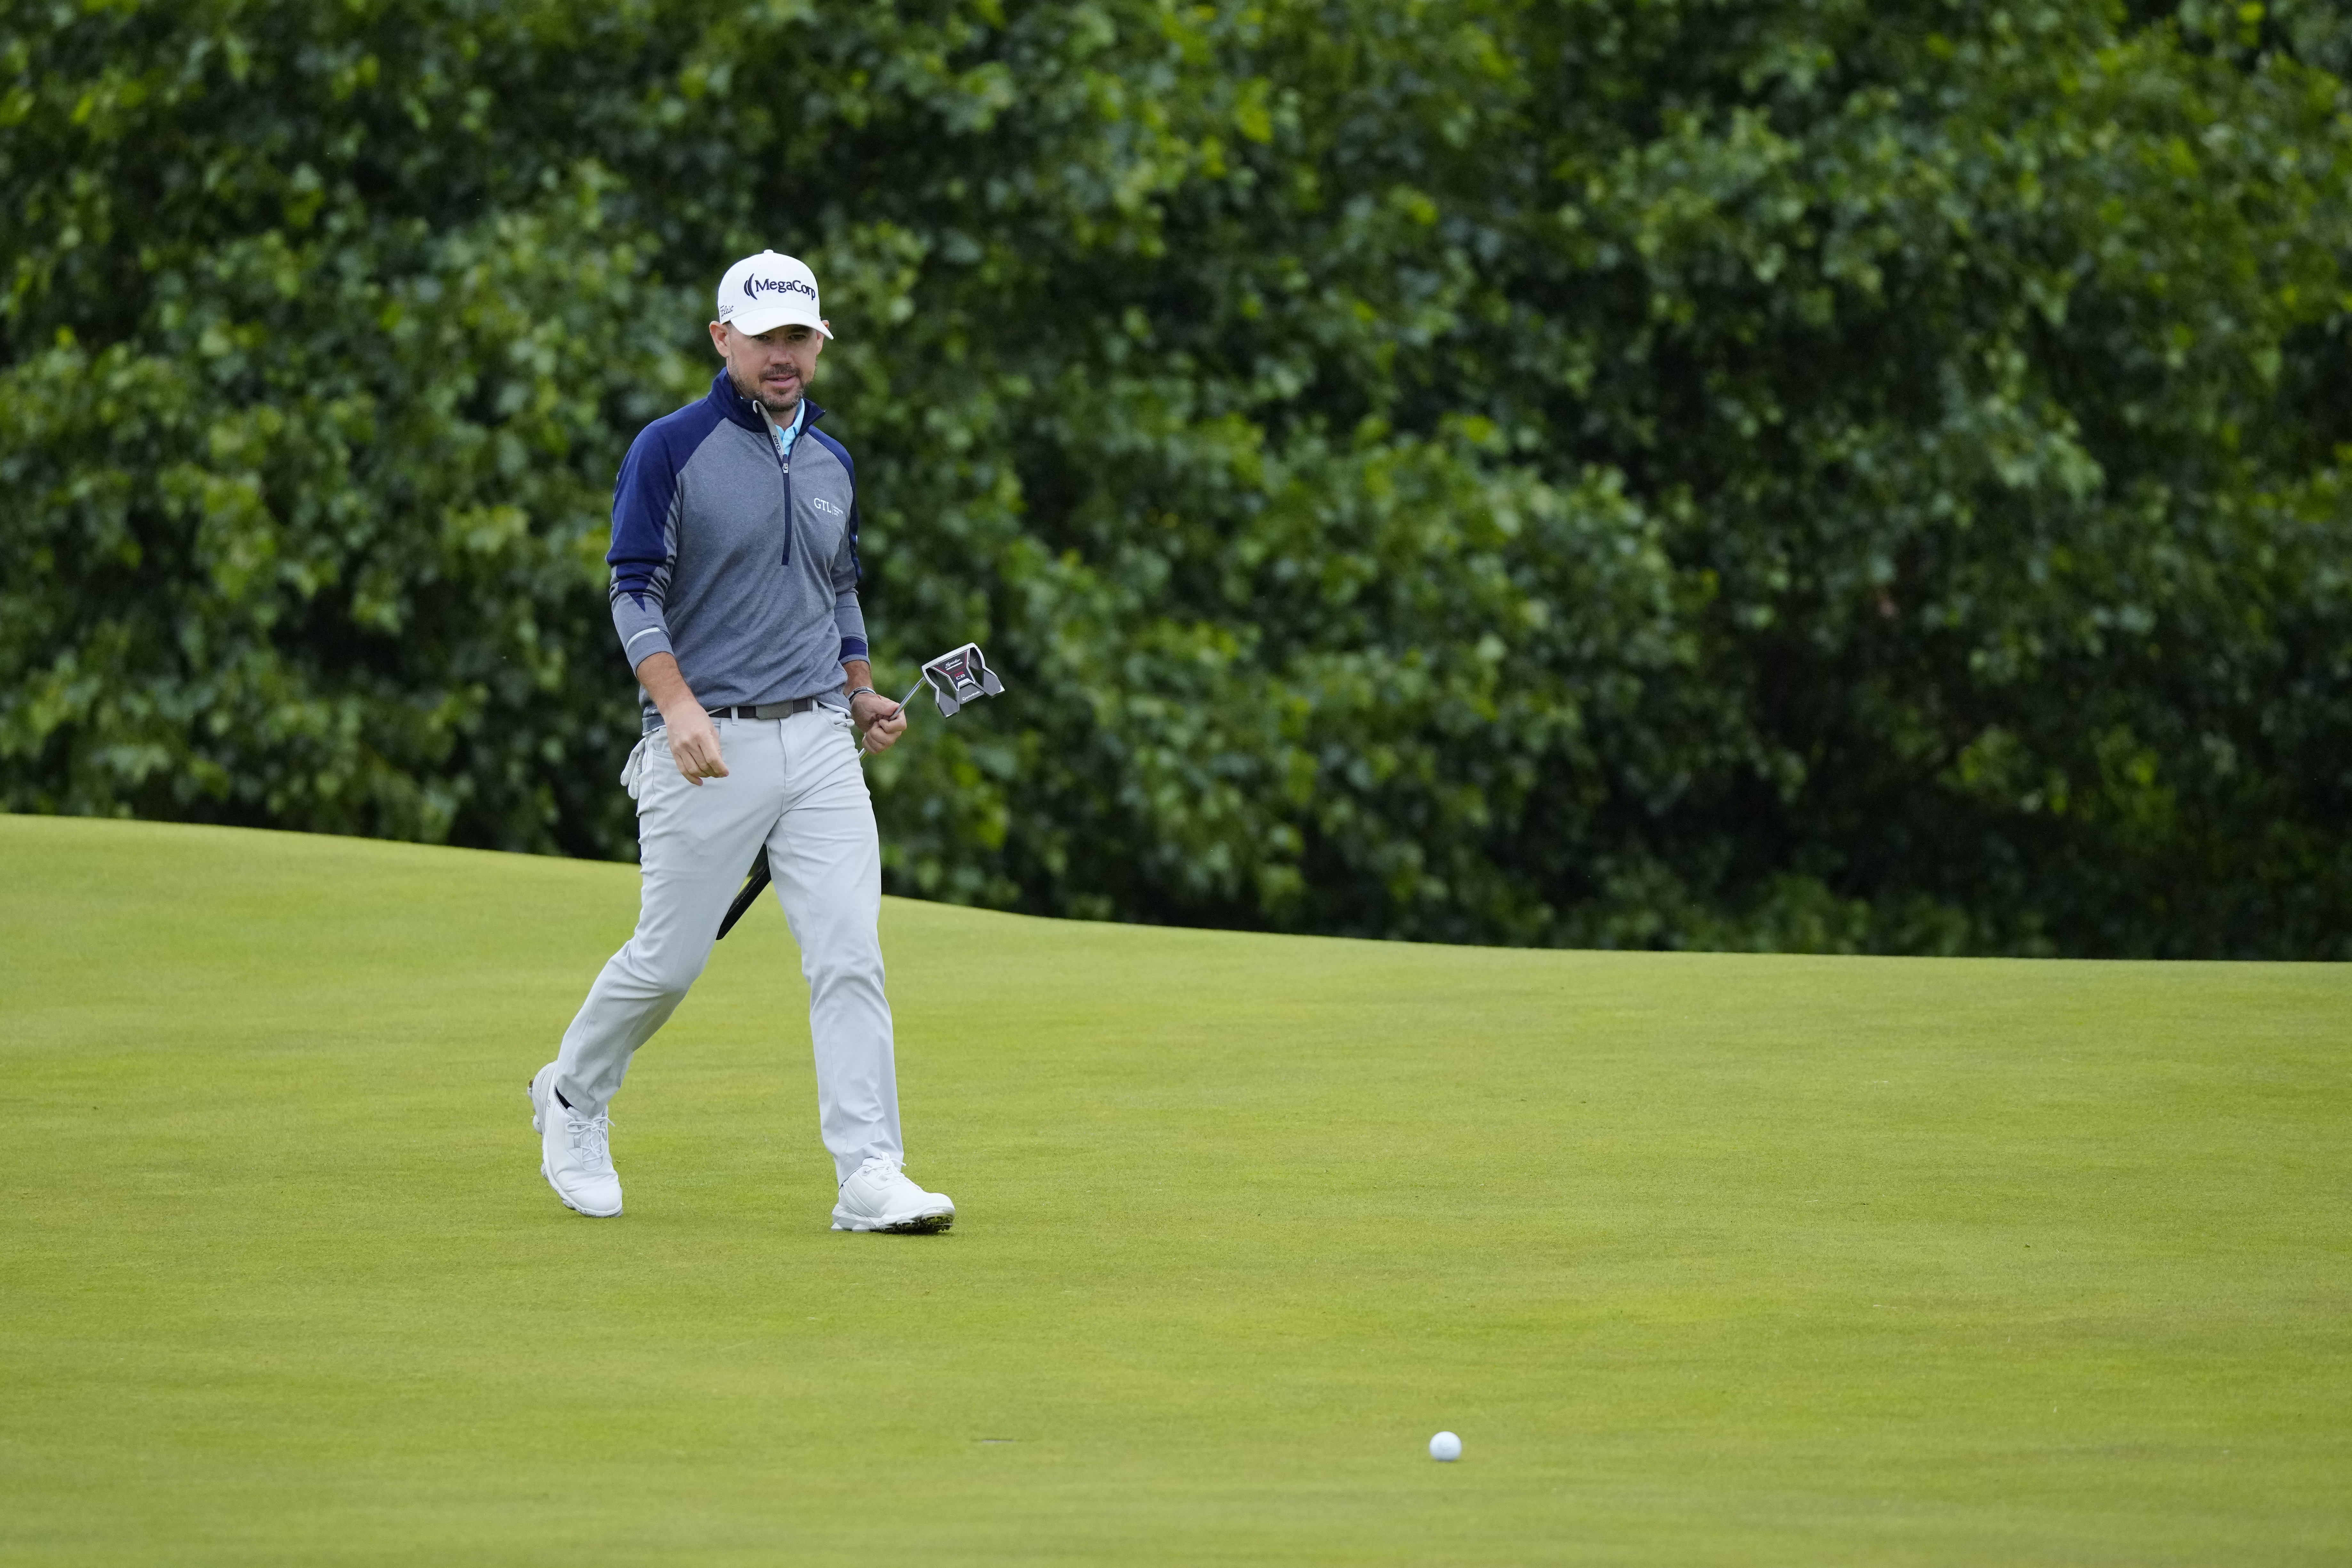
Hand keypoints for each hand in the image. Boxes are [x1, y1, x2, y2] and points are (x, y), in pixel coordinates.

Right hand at [633, 651, 728, 784]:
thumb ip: (715, 746)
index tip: (726, 773)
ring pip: (694, 770)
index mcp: (702, 736)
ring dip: (704, 775)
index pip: (713, 759)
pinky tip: (699, 781)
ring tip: (711, 774)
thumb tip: (719, 763)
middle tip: (719, 773)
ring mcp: (680, 748)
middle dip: (714, 773)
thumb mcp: (711, 728)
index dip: (721, 769)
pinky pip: (682, 770)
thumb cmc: (697, 716)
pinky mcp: (674, 752)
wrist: (677, 709)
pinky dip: (691, 778)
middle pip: (704, 766)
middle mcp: (690, 743)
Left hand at [851, 689, 908, 755]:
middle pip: (890, 740)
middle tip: (872, 724)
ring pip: (882, 746)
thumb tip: (896, 707)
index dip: (889, 727)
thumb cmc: (866, 703)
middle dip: (876, 733)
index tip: (879, 721)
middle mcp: (895, 728)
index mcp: (897, 716)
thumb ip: (883, 706)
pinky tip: (866, 736)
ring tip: (869, 729)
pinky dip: (867, 745)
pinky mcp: (880, 743)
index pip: (901, 726)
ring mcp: (888, 737)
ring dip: (870, 738)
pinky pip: (875, 751)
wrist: (859, 708)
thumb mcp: (872, 702)